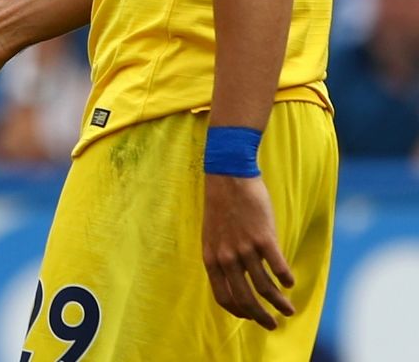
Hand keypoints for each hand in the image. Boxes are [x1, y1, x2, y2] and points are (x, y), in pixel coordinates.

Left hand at [202, 174, 295, 329]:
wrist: (228, 176)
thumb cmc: (222, 205)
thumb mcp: (213, 235)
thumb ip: (223, 256)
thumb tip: (237, 277)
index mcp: (211, 258)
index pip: (223, 296)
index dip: (238, 311)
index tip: (249, 317)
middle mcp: (226, 257)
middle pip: (245, 298)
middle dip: (260, 317)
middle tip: (273, 325)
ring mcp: (245, 248)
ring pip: (265, 288)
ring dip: (279, 303)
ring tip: (289, 310)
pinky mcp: (263, 238)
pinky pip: (278, 267)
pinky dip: (286, 279)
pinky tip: (290, 283)